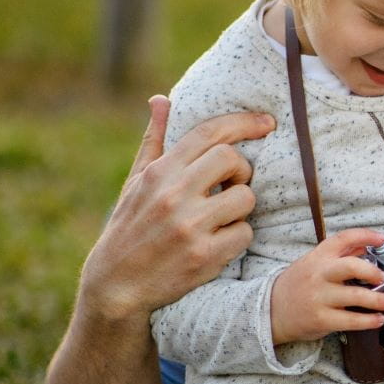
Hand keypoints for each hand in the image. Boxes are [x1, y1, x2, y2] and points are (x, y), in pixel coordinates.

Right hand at [80, 96, 274, 322]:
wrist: (116, 284)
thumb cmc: (130, 226)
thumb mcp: (136, 182)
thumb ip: (154, 141)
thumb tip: (161, 100)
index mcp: (159, 172)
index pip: (209, 133)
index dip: (243, 123)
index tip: (267, 122)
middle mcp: (173, 195)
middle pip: (233, 160)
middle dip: (242, 171)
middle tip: (232, 185)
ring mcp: (190, 226)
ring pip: (246, 199)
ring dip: (241, 208)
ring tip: (221, 217)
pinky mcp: (205, 256)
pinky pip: (245, 234)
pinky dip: (238, 237)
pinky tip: (219, 242)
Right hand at [269, 228, 383, 344]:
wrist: (271, 310)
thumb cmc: (298, 285)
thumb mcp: (314, 263)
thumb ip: (340, 255)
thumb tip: (366, 246)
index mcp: (318, 257)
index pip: (343, 239)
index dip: (365, 236)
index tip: (382, 239)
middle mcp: (319, 274)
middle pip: (350, 266)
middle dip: (372, 271)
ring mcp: (319, 297)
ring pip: (355, 296)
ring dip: (379, 299)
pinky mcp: (321, 319)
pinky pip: (351, 320)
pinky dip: (369, 320)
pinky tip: (378, 319)